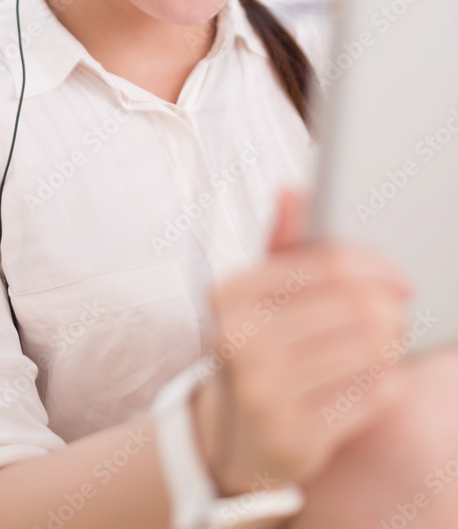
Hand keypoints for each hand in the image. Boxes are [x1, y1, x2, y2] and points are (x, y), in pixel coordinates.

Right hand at [190, 187, 412, 495]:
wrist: (228, 437)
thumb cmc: (254, 348)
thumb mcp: (257, 295)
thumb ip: (280, 243)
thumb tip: (292, 190)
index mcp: (230, 294)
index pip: (324, 263)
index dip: (374, 266)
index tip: (399, 278)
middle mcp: (240, 341)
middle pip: (353, 307)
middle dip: (389, 307)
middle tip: (400, 312)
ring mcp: (264, 392)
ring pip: (367, 350)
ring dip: (393, 343)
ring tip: (392, 340)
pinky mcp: (293, 438)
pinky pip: (369, 396)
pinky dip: (388, 382)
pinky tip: (381, 377)